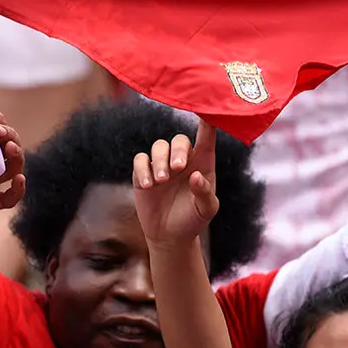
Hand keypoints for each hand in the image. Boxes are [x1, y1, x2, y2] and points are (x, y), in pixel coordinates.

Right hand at [133, 120, 218, 246]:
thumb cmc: (193, 220)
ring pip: (158, 146)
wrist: (170, 237)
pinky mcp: (144, 174)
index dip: (207, 122)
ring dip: (160, 161)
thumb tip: (195, 176)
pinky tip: (149, 185)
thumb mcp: (206, 210)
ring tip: (161, 181)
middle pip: (179, 140)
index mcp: (202, 163)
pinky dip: (143, 169)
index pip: (206, 138)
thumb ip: (204, 193)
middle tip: (177, 168)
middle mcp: (183, 160)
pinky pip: (140, 160)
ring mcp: (162, 165)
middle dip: (178, 150)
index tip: (207, 110)